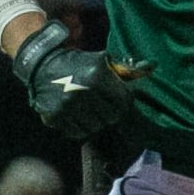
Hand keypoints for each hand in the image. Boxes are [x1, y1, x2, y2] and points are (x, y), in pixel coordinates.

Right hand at [10, 20, 137, 139]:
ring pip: (95, 128)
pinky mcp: (54, 117)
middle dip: (109, 113)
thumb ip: (125, 69)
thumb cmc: (78, 63)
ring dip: (95, 121)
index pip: (123, 102)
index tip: (117, 99)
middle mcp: (81, 92)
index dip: (123, 102)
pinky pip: (77, 133)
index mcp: (96, 77)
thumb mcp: (101, 61)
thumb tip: (152, 67)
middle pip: (110, 118)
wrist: (41, 65)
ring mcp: (66, 107)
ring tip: (89, 110)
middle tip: (102, 106)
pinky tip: (76, 115)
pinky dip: (80, 127)